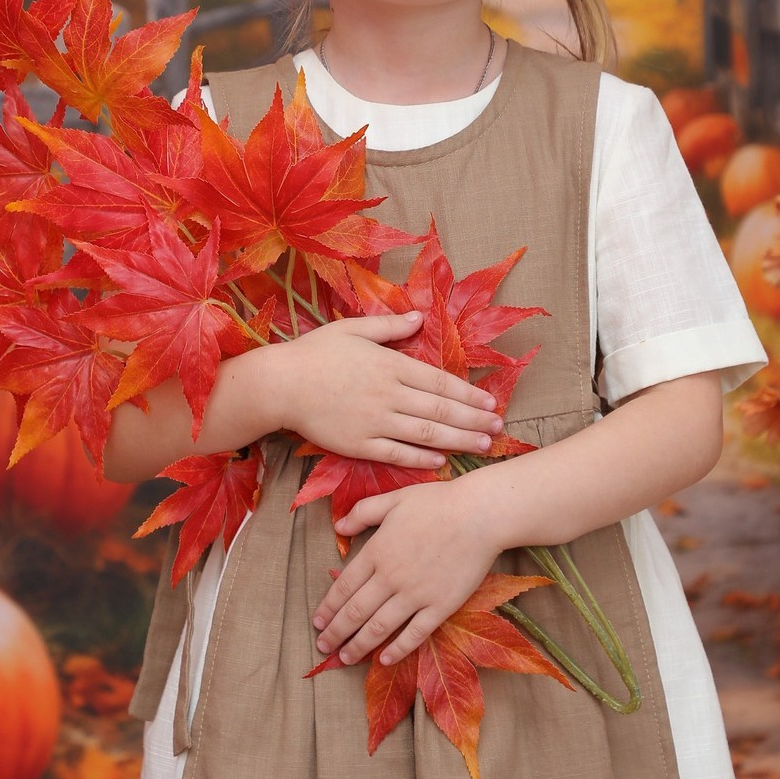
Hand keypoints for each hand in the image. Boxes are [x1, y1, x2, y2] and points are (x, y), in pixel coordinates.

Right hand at [273, 313, 502, 469]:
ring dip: (458, 440)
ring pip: (425, 433)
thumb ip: (390, 325)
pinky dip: (421, 458)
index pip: (439, 380)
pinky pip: (397, 454)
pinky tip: (441, 461)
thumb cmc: (315, 352)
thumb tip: (421, 317)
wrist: (280, 385)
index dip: (469, 393)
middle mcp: (389, 395)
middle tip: (499, 427)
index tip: (491, 401)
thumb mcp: (352, 328)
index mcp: (390, 364)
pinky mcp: (359, 445)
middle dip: (473, 419)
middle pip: (440, 409)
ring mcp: (375, 422)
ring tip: (482, 445)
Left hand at [311, 475, 501, 665]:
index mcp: (378, 550)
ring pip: (379, 628)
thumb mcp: (394, 498)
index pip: (344, 586)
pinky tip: (385, 659)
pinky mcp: (440, 607)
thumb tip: (338, 526)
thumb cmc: (437, 502)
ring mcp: (416, 595)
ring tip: (344, 658)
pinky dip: (398, 650)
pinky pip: (414, 634)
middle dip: (336, 632)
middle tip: (322, 646)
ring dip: (358, 646)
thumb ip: (364, 512)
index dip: (328, 606)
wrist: (479, 515)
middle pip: (356, 611)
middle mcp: (391, 577)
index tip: (317, 621)